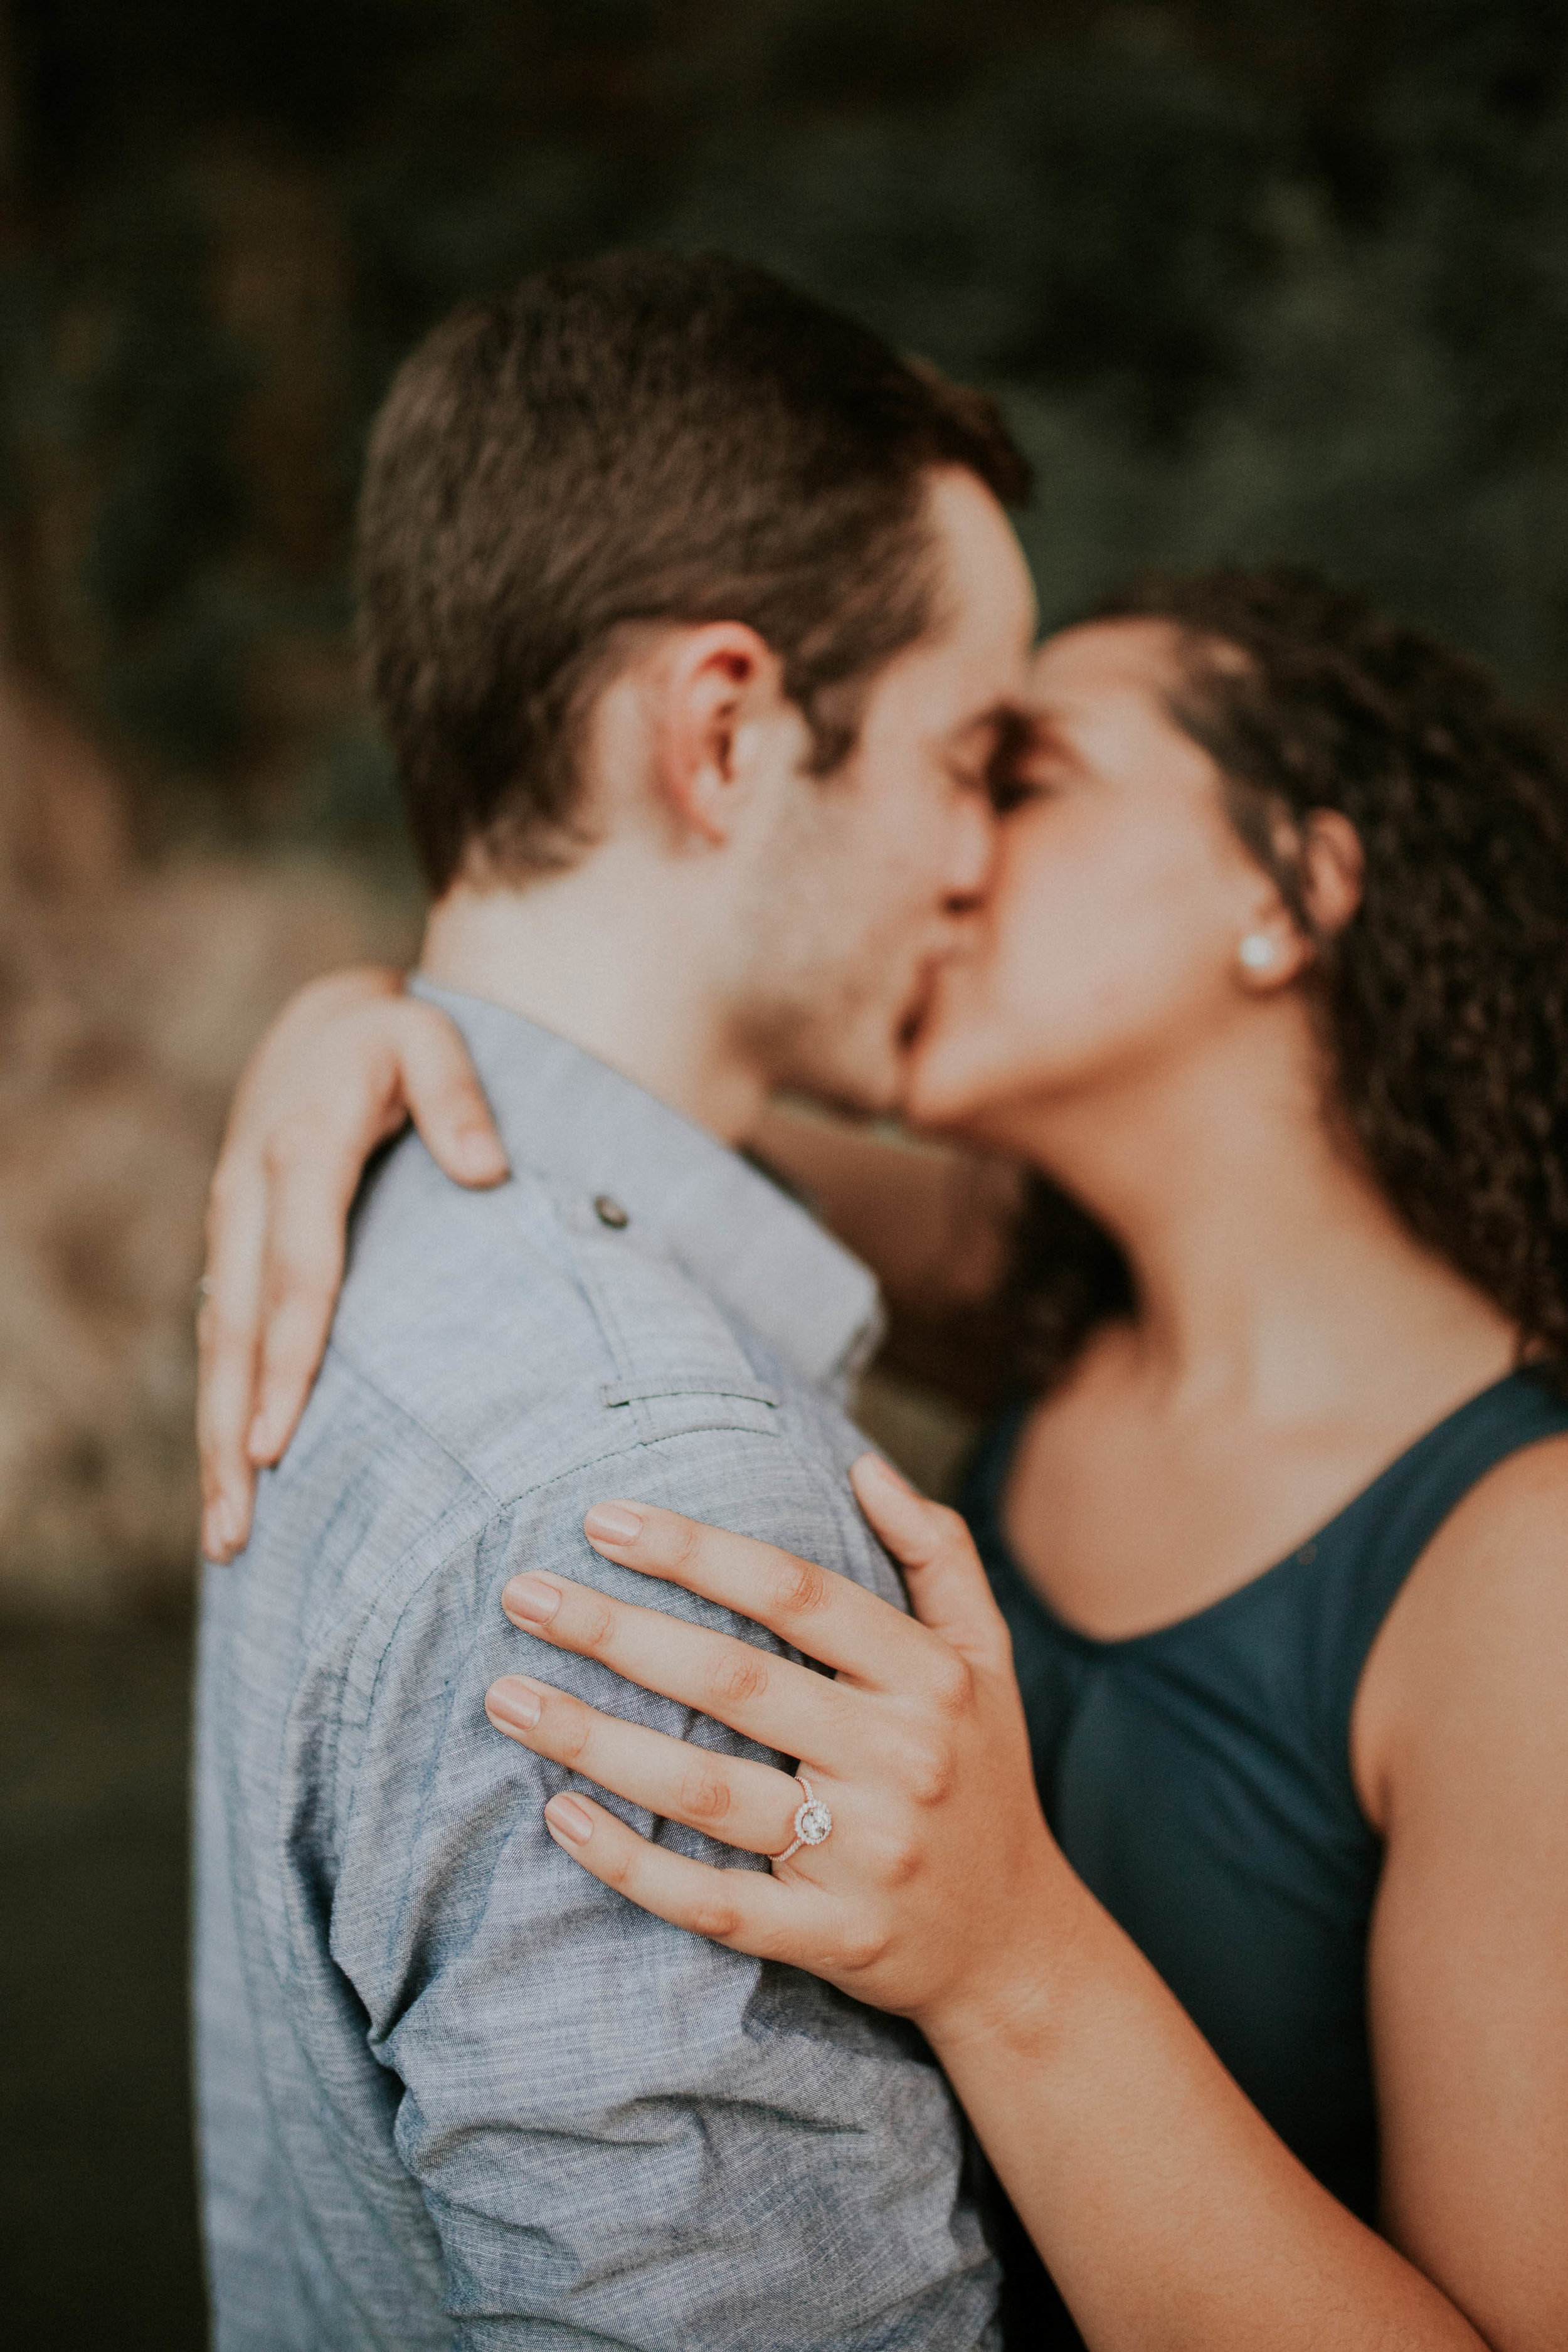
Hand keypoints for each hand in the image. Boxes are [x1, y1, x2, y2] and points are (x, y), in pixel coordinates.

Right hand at [197, 967, 507, 1561]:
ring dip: (216, 1441)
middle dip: (231, 1438)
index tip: (279, 1445)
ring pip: (218, 1346)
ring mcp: (233, 1228)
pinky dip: (225, 1405)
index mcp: (300, 1152)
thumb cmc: (389, 1037)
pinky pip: (225, 1337)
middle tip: (234, 1529)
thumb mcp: (431, 1039)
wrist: (320, 1022)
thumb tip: (486, 1170)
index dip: (289, 1363)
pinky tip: (234, 1473)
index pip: (298, 1276)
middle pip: (236, 1334)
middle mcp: (249, 1198)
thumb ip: (459, 1098)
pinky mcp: (235, 1248)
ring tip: (225, 1533)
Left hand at [483, 1453, 1062, 2034]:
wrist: (1017, 1946)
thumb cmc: (980, 1775)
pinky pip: (712, 1904)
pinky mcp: (831, 1939)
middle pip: (733, 1682)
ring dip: (593, 1741)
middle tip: (524, 1593)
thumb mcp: (986, 1656)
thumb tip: (864, 1466)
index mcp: (930, 1678)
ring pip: (704, 1791)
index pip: (796, 1593)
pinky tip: (559, 1816)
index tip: (603, 1518)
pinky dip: (631, 1862)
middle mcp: (900, 1760)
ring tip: (506, 1695)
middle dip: (615, 1631)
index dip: (695, 1551)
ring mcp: (864, 1857)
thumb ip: (937, 1554)